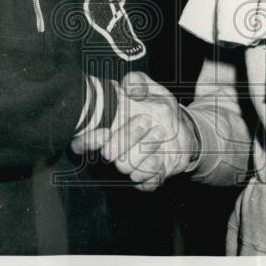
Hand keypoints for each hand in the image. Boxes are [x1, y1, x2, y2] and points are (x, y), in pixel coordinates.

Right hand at [92, 72, 197, 190]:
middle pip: (108, 153)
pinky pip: (143, 184)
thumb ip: (138, 82)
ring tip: (160, 133)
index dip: (88, 140)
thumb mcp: (152, 89)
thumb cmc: (160, 108)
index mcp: (107, 129)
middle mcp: (115, 150)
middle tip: (146, 120)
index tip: (105, 131)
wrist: (184, 129)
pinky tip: (161, 157)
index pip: (81, 142)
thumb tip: (128, 88)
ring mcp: (130, 166)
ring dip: (143, 151)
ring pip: (125, 167)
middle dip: (127, 136)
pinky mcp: (146, 179)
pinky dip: (152, 171)